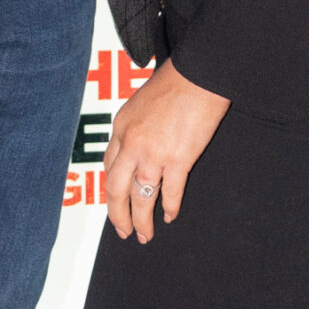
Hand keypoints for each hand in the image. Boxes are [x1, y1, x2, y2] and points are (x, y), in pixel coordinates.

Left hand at [100, 58, 229, 241]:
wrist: (199, 73)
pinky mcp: (178, 160)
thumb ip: (137, 127)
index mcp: (121, 128)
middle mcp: (131, 144)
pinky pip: (170, 192)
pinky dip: (170, 207)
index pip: (109, 166)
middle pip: (116, 190)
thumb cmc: (175, 81)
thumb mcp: (141, 102)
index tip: (116, 202)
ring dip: (142, 220)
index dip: (112, 189)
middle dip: (118, 215)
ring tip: (145, 235)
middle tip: (123, 231)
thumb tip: (141, 147)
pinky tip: (170, 217)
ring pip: (141, 198)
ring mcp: (153, 154)